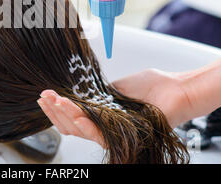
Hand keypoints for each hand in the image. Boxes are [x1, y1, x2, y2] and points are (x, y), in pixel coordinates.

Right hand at [38, 69, 192, 146]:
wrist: (176, 89)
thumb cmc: (154, 87)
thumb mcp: (117, 85)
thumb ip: (97, 92)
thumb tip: (80, 89)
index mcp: (102, 114)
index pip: (74, 116)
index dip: (58, 106)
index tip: (46, 94)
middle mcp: (104, 126)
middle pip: (71, 125)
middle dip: (55, 110)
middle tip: (44, 97)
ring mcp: (112, 132)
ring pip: (80, 130)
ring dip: (63, 114)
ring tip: (52, 101)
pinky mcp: (121, 135)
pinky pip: (96, 132)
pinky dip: (82, 122)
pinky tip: (71, 111)